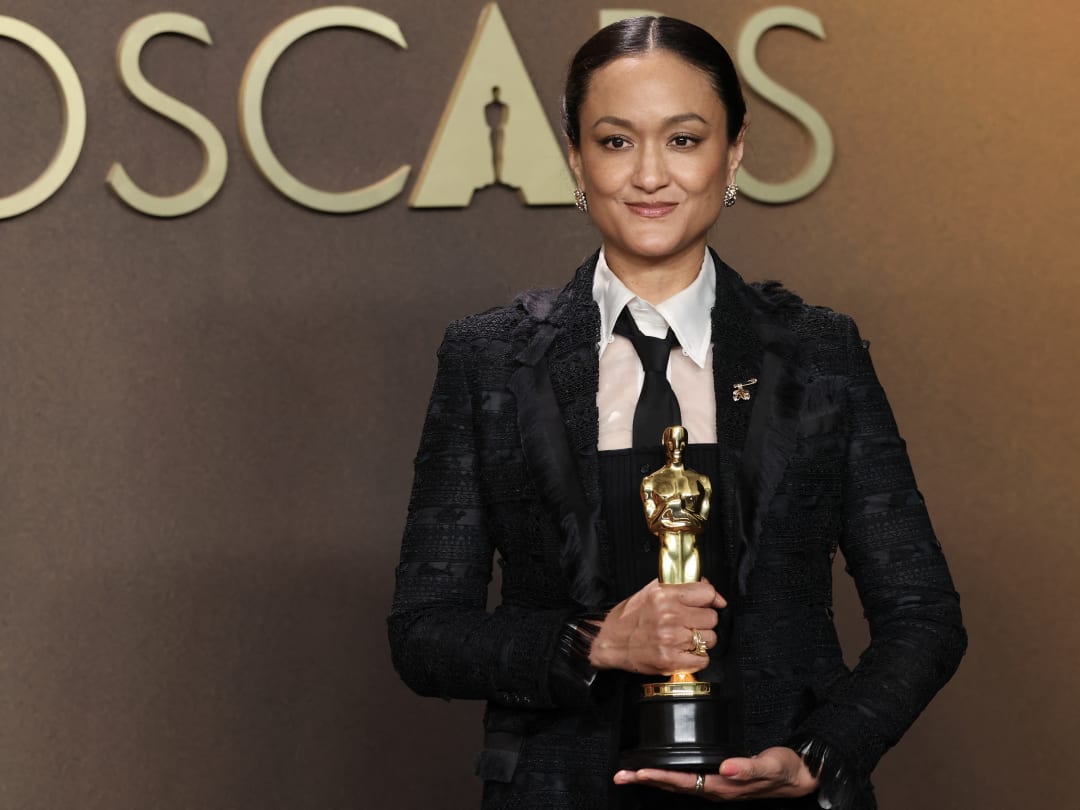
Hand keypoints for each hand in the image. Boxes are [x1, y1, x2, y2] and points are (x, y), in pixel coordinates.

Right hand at [588, 578, 725, 674]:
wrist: (610, 642)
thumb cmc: (630, 617)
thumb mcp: (651, 591)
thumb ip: (681, 586)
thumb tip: (713, 594)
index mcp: (664, 595)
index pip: (707, 593)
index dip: (709, 599)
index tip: (707, 604)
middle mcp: (669, 616)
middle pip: (711, 618)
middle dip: (702, 621)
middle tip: (687, 623)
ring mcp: (671, 639)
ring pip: (710, 639)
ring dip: (700, 640)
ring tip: (682, 638)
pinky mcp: (671, 661)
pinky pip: (703, 660)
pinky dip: (696, 658)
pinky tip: (682, 652)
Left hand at [613, 747, 817, 801]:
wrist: (798, 776)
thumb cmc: (784, 770)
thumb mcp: (770, 766)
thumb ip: (748, 767)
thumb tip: (725, 767)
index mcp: (724, 786)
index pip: (685, 782)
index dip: (661, 777)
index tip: (640, 772)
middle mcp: (716, 788)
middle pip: (675, 785)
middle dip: (647, 779)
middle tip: (621, 775)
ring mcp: (717, 786)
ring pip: (679, 783)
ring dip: (654, 778)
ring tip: (631, 773)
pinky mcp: (720, 779)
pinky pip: (689, 778)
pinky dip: (670, 774)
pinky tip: (660, 771)